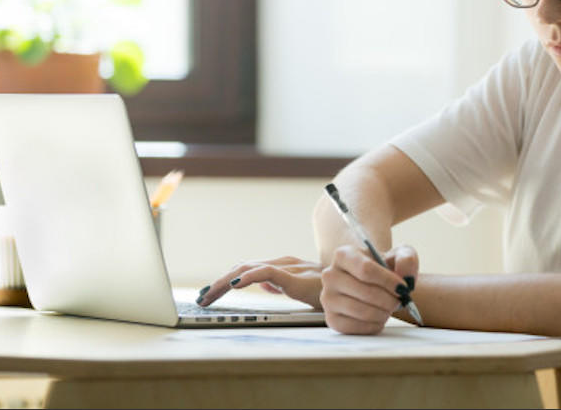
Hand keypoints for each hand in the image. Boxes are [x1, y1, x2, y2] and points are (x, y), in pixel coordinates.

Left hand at [197, 256, 323, 308]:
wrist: (360, 286)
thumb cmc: (334, 289)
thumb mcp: (302, 288)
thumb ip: (283, 284)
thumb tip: (264, 285)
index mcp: (283, 267)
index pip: (246, 270)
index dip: (224, 280)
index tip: (207, 294)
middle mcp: (284, 263)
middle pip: (243, 268)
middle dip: (218, 283)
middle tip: (200, 298)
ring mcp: (291, 268)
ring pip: (250, 269)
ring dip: (225, 281)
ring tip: (208, 294)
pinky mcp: (298, 277)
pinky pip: (269, 273)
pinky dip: (249, 276)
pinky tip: (235, 284)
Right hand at [320, 244, 418, 334]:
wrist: (373, 283)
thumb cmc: (386, 268)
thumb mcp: (400, 255)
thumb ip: (407, 259)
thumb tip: (404, 276)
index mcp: (344, 254)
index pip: (366, 270)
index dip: (388, 281)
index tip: (403, 288)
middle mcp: (330, 275)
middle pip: (365, 292)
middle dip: (389, 299)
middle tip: (400, 301)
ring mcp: (328, 298)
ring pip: (361, 311)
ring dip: (383, 313)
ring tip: (390, 308)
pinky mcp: (331, 319)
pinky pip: (355, 327)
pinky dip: (373, 325)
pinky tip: (380, 317)